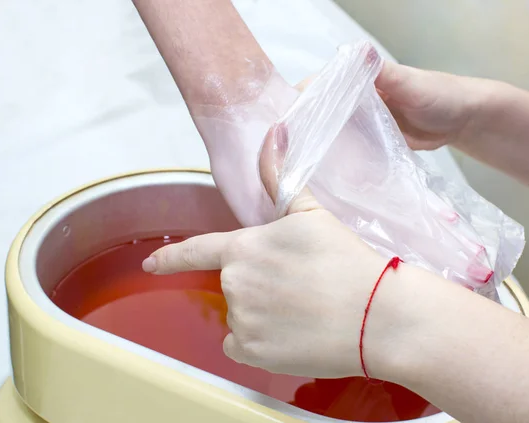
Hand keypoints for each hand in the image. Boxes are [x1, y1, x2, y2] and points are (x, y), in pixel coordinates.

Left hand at [142, 131, 387, 377]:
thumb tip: (274, 135)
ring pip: (242, 316)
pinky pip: (244, 346)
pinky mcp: (253, 354)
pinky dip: (262, 342)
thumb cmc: (347, 261)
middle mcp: (234, 285)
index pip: (197, 251)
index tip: (151, 263)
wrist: (377, 316)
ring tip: (304, 312)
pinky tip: (292, 335)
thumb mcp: (313, 214)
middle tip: (300, 287)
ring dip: (263, 315)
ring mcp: (241, 321)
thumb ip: (281, 178)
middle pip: (235, 285)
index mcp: (244, 249)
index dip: (171, 258)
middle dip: (259, 285)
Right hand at [297, 61, 493, 150]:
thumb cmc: (438, 94)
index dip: (304, 102)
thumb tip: (354, 49)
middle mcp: (354, 100)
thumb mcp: (409, 81)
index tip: (288, 123)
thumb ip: (381, 71)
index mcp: (358, 80)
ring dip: (319, 145)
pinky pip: (349, 149)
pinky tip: (328, 172)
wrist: (460, 120)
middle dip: (305, 129)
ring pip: (331, 133)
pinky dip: (339, 158)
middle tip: (290, 152)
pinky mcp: (369, 142)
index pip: (321, 86)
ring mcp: (360, 123)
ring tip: (302, 165)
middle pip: (320, 113)